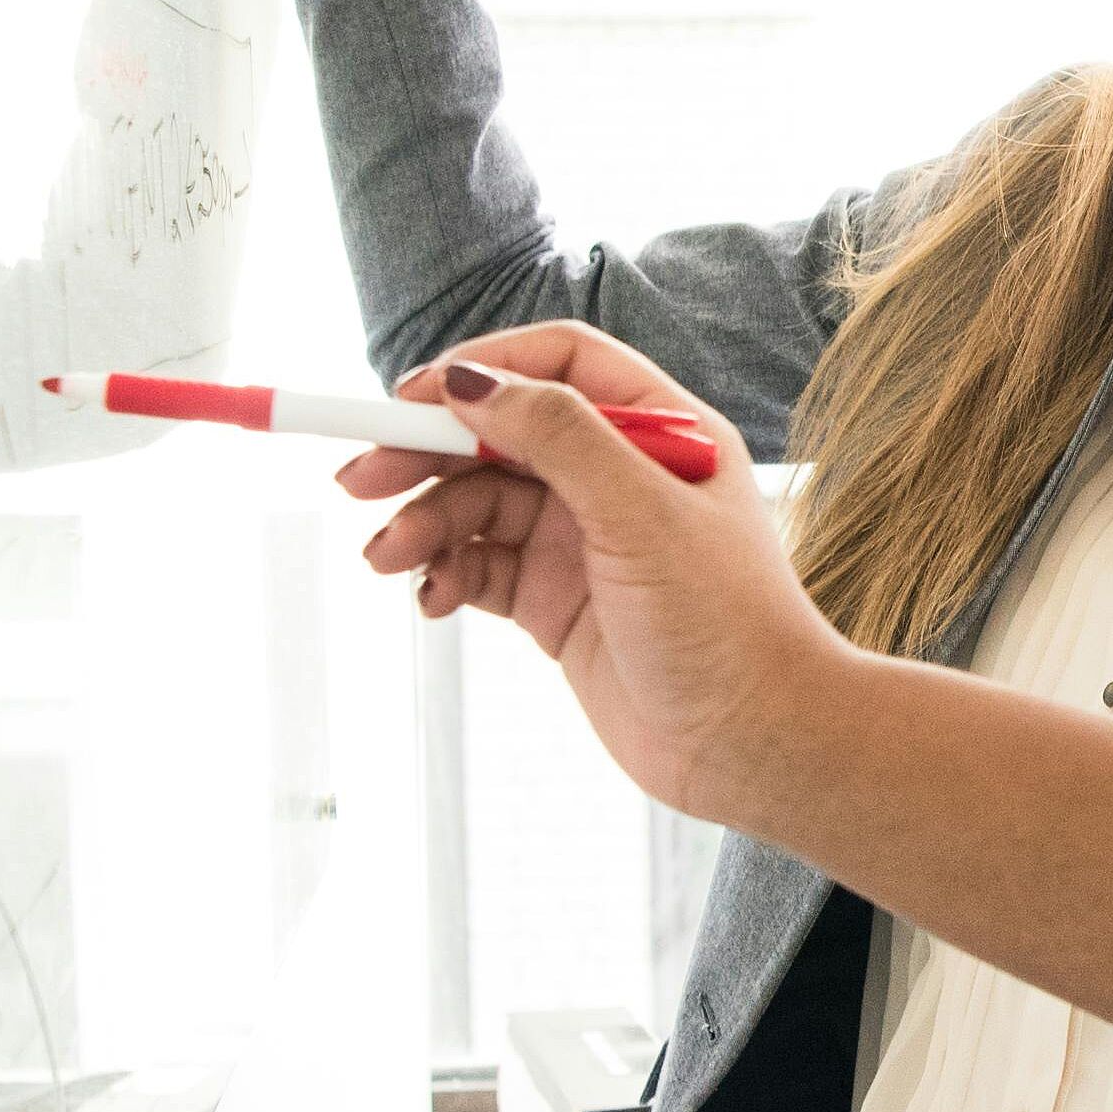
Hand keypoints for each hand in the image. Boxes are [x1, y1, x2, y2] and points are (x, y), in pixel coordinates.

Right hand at [347, 322, 845, 825]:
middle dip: (426, 452)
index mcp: (661, 430)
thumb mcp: (640, 512)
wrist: (754, 746)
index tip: (412, 397)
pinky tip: (428, 596)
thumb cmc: (726, 623)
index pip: (558, 365)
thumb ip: (558, 436)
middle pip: (500, 434)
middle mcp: (620, 477)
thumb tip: (471, 380)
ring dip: (425, 523)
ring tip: (385, 558)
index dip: (483, 370)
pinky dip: (445, 573)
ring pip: (480, 505)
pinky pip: (481, 568)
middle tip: (358, 480)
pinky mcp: (558, 604)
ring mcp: (585, 541)